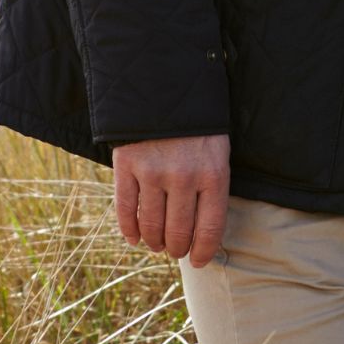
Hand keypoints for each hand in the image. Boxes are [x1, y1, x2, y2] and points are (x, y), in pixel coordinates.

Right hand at [112, 133, 230, 266]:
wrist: (164, 83)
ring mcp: (153, 171)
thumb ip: (211, 186)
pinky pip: (126, 209)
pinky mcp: (127, 165)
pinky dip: (129, 229)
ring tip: (157, 244)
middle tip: (175, 250)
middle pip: (179, 232)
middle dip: (177, 248)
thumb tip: (202, 232)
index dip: (204, 251)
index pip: (210, 228)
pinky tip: (134, 238)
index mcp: (213, 173)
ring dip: (154, 242)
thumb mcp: (217, 150)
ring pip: (152, 226)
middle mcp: (184, 176)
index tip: (198, 261)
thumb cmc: (196, 123)